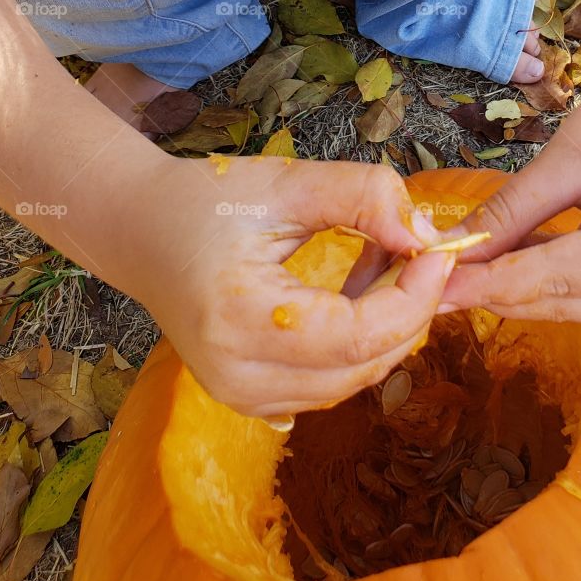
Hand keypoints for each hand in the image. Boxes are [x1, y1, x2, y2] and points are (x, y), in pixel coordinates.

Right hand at [126, 155, 454, 417]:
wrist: (139, 229)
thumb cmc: (208, 200)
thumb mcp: (289, 182)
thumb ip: (364, 197)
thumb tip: (426, 234)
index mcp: (242, 320)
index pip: (359, 336)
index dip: (415, 297)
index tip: (441, 251)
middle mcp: (238, 376)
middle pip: (362, 367)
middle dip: (409, 311)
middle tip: (423, 252)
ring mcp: (240, 396)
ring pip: (351, 382)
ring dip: (386, 328)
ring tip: (383, 262)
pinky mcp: (248, 398)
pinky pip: (329, 384)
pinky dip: (359, 345)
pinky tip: (357, 292)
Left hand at [430, 55, 580, 321]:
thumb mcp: (564, 160)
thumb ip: (507, 212)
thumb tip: (447, 248)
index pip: (551, 280)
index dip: (486, 283)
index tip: (432, 285)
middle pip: (563, 302)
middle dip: (497, 290)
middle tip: (433, 283)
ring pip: (573, 301)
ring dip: (518, 285)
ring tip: (460, 270)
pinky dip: (546, 274)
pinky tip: (505, 257)